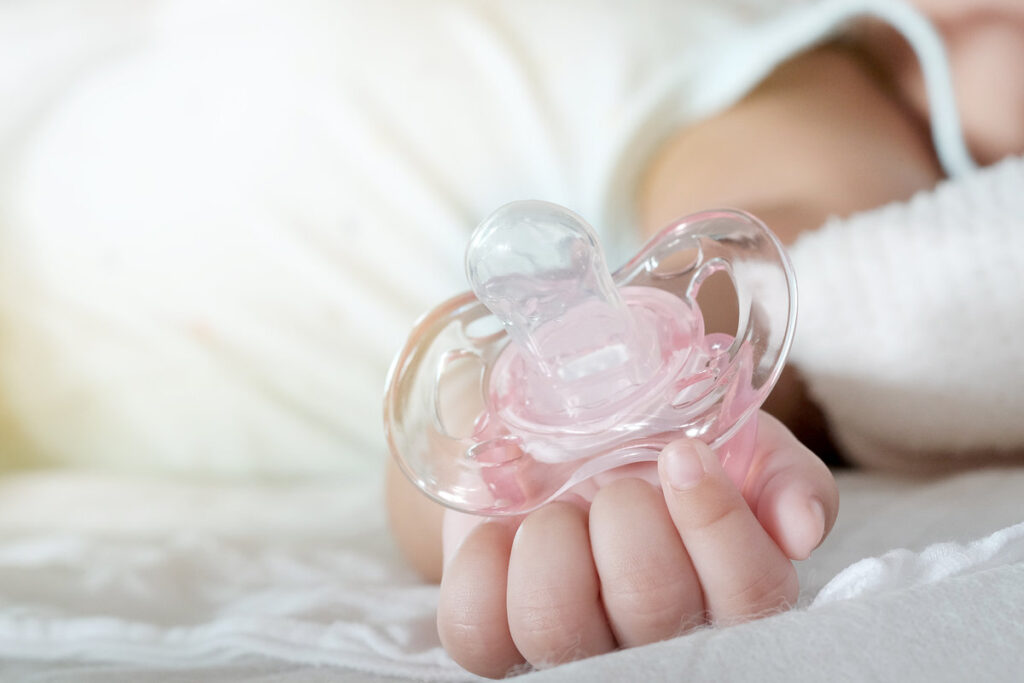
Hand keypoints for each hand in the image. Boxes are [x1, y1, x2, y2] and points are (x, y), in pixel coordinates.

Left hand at [436, 411, 837, 676]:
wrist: (557, 430)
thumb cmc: (654, 445)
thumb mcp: (732, 443)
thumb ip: (782, 478)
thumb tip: (800, 527)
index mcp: (731, 592)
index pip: (752, 594)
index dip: (716, 524)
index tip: (682, 456)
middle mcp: (659, 641)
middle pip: (656, 611)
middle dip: (628, 521)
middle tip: (614, 485)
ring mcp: (573, 650)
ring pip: (558, 629)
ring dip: (553, 542)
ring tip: (557, 512)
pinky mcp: (495, 644)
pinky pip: (478, 631)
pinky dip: (484, 563)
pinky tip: (504, 531)